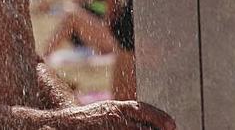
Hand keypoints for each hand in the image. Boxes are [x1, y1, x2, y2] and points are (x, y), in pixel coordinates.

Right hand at [45, 100, 176, 129]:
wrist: (63, 126)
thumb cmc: (87, 120)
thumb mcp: (107, 111)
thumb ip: (124, 115)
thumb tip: (150, 123)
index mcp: (115, 108)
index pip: (141, 109)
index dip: (159, 117)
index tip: (172, 125)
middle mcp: (113, 117)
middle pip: (141, 125)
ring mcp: (109, 128)